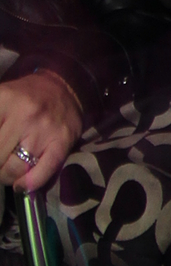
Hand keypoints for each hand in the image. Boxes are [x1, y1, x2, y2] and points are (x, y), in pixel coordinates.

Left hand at [0, 71, 82, 190]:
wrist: (66, 86)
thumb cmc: (25, 97)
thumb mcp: (0, 99)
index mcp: (4, 99)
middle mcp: (25, 113)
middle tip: (2, 157)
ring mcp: (45, 129)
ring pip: (14, 169)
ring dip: (8, 175)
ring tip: (10, 168)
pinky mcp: (63, 141)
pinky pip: (41, 173)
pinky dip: (29, 183)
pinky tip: (21, 184)